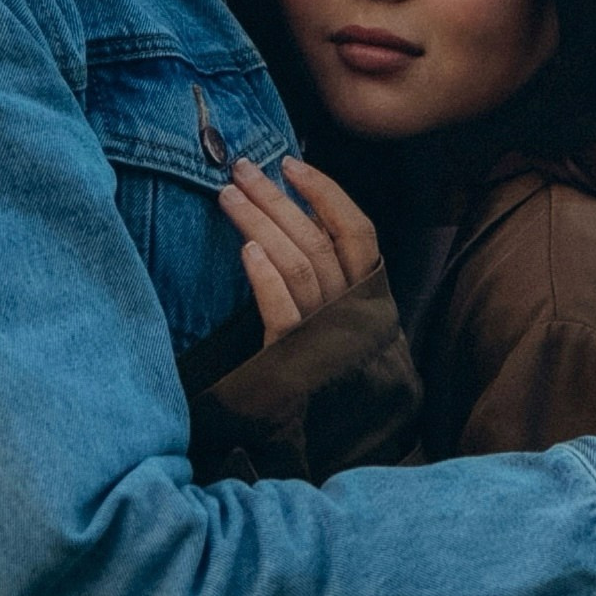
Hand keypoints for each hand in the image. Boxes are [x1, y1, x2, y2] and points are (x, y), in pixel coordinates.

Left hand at [216, 156, 381, 345]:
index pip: (357, 230)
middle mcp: (350, 307)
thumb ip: (330, 268)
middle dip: (277, 198)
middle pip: (316, 240)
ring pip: (298, 264)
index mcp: (367, 292)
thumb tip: (294, 205)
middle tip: (241, 169)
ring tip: (228, 197)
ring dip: (261, 224)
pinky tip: (247, 251)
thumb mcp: (343, 312)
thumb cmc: (331, 361)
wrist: (332, 431)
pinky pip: (284, 312)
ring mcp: (324, 332)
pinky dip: (267, 278)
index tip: (290, 164)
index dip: (326, 192)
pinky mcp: (294, 358)